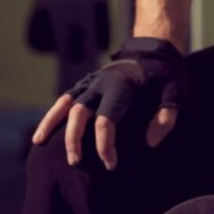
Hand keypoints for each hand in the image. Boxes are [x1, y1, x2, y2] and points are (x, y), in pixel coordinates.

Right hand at [32, 89, 180, 170]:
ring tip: (39, 144)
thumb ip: (166, 116)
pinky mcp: (86, 83)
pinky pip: (64, 99)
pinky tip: (43, 132)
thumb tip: (150, 142)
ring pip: (65, 103)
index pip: (106, 118)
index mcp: (122, 85)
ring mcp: (91, 81)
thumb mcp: (175, 92)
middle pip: (80, 111)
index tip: (111, 164)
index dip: (106, 144)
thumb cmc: (166, 75)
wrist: (155, 49)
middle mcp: (101, 82)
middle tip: (75, 162)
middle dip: (75, 138)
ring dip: (51, 123)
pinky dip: (52, 114)